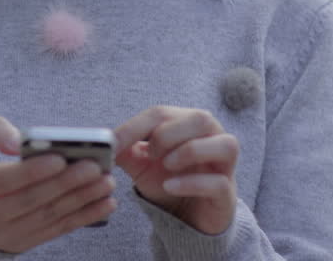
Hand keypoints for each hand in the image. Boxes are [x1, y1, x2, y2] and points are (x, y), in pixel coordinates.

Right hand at [0, 116, 116, 252]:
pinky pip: (56, 230)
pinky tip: (105, 204)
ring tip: (106, 182)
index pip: (2, 180)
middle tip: (94, 167)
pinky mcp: (23, 242)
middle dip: (65, 183)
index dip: (31, 171)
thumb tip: (19, 141)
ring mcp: (5, 233)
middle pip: (30, 200)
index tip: (59, 158)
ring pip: (47, 216)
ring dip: (80, 200)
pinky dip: (84, 217)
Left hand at [114, 106, 239, 234]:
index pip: (162, 113)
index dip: (135, 126)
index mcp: (188, 125)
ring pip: (225, 144)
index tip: (113, 143)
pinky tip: (170, 186)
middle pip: (200, 119)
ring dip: (190, 151)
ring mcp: (225, 166)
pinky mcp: (227, 193)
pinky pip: (219, 182)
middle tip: (150, 153)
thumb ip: (125, 150)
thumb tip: (106, 141)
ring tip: (167, 166)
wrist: (186, 218)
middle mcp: (212, 139)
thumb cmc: (167, 182)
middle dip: (168, 134)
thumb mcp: (141, 165)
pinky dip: (191, 182)